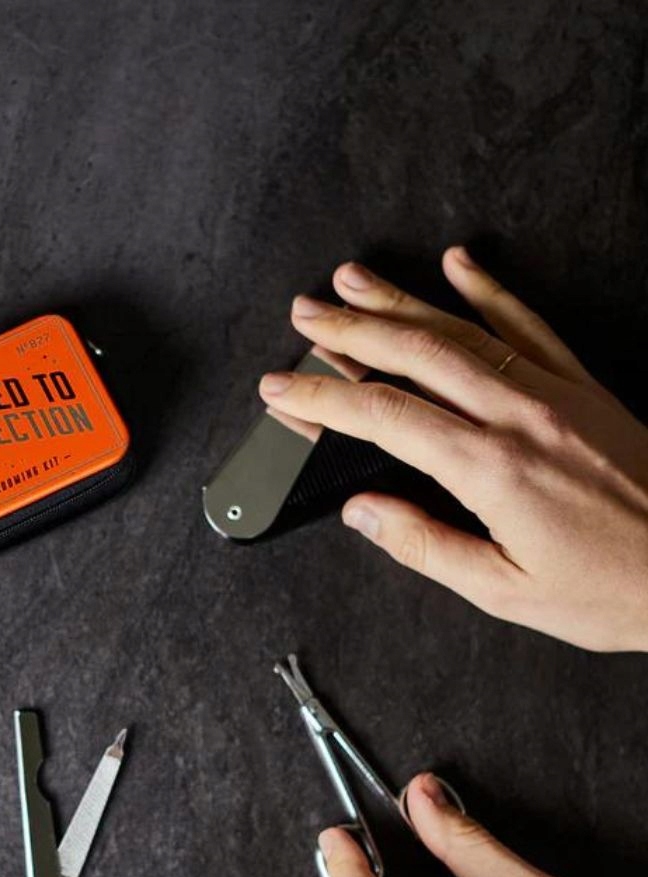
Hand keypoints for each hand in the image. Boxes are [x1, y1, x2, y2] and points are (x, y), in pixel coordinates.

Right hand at [259, 247, 647, 651]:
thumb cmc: (614, 587)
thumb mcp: (506, 590)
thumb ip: (426, 547)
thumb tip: (364, 513)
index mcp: (491, 469)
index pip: (385, 417)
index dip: (324, 399)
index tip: (283, 390)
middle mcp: (519, 416)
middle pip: (416, 354)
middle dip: (350, 330)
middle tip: (304, 315)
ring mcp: (554, 392)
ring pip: (461, 330)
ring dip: (400, 300)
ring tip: (352, 281)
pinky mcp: (583, 387)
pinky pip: (528, 323)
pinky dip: (488, 291)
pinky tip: (459, 265)